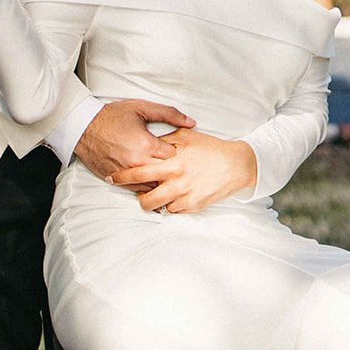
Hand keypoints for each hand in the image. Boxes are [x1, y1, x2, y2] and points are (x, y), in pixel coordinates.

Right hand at [73, 99, 196, 183]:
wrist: (83, 127)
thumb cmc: (112, 116)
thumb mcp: (141, 108)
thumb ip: (169, 114)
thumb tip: (192, 123)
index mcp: (146, 144)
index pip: (174, 156)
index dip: (177, 152)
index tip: (176, 149)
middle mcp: (138, 161)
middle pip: (166, 174)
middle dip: (171, 169)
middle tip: (175, 164)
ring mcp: (127, 173)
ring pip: (153, 185)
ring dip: (159, 180)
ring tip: (164, 175)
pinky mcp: (117, 179)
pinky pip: (138, 190)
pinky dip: (145, 186)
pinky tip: (150, 182)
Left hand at [109, 127, 256, 214]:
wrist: (236, 164)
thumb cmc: (210, 148)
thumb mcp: (185, 137)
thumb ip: (163, 141)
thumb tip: (147, 143)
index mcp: (172, 164)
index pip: (139, 173)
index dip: (122, 177)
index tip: (112, 178)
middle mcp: (177, 183)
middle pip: (146, 199)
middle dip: (136, 196)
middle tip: (133, 192)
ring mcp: (186, 197)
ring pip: (159, 208)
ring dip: (153, 202)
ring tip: (152, 194)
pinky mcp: (195, 206)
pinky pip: (174, 211)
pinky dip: (170, 205)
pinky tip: (170, 196)